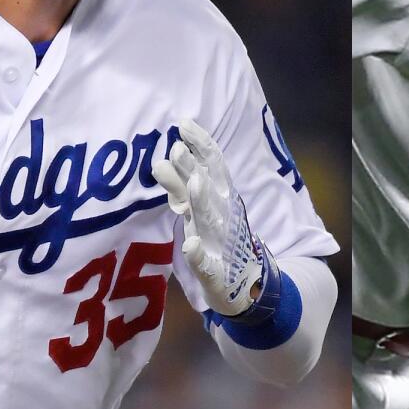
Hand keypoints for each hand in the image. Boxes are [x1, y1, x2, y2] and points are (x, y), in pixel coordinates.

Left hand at [152, 119, 267, 317]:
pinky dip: (200, 256)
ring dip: (203, 202)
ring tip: (193, 184)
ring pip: (210, 220)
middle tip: (177, 149)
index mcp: (221, 199)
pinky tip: (192, 246)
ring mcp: (220, 246)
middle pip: (207, 188)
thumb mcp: (201, 208)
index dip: (201, 144)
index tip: (183, 123)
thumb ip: (183, 185)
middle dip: (194, 168)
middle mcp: (222, 217)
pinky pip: (207, 265)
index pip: (212, 165)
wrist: (246, 285)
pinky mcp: (215, 275)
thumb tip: (162, 158)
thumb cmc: (219, 240)